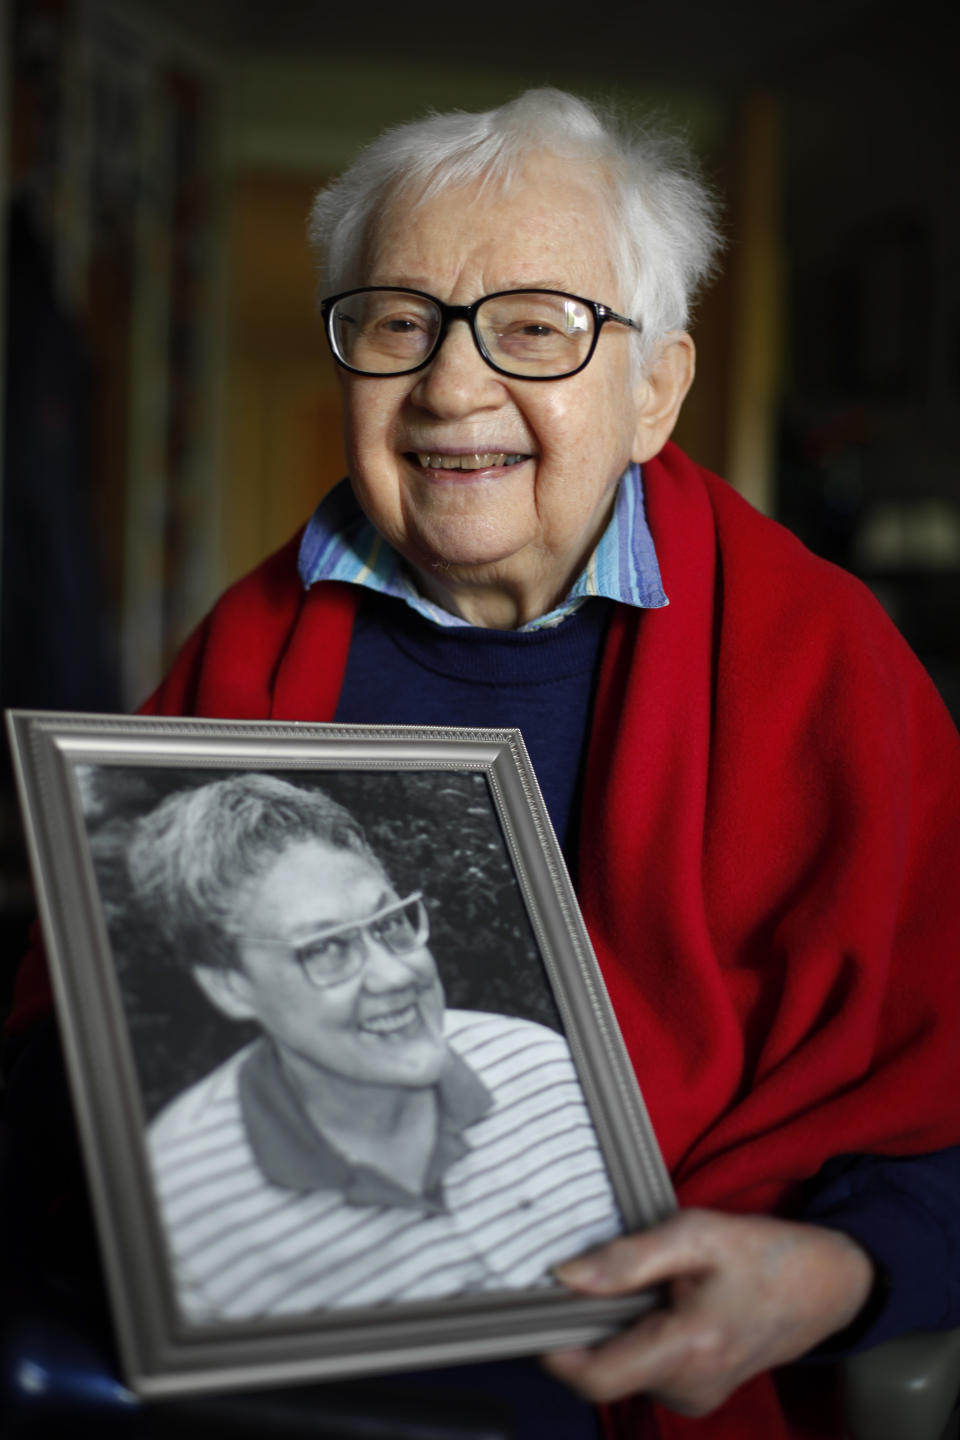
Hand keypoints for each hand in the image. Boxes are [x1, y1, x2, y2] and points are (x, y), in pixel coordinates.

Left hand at [543, 1208, 874, 1416]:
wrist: (825, 1286)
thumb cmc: (764, 1253)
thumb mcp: (696, 1234)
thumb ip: (628, 1258)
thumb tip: (565, 1275)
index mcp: (688, 1350)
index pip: (596, 1378)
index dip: (555, 1349)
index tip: (535, 1311)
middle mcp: (690, 1387)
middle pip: (604, 1369)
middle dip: (588, 1325)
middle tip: (593, 1275)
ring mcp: (695, 1396)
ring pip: (623, 1367)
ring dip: (616, 1328)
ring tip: (644, 1283)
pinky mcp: (698, 1392)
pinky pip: (645, 1367)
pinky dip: (639, 1335)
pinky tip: (661, 1302)